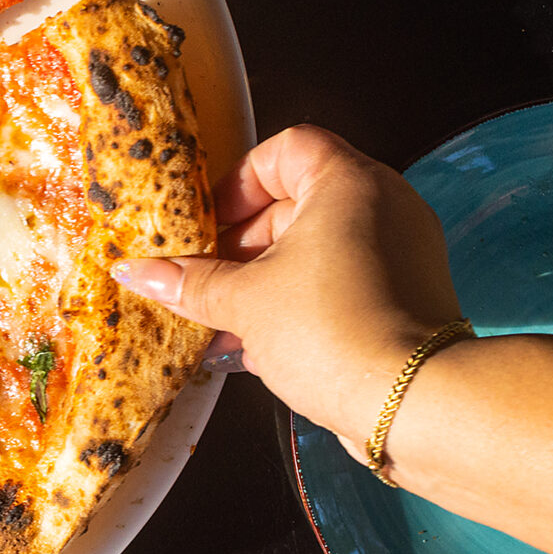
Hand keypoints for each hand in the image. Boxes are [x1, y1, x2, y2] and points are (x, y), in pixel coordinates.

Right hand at [112, 125, 462, 442]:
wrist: (414, 404)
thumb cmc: (334, 332)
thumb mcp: (244, 302)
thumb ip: (190, 282)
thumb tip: (138, 272)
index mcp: (348, 183)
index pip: (285, 149)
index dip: (239, 182)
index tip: (208, 224)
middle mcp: (384, 207)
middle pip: (297, 203)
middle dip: (241, 245)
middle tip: (202, 279)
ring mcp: (401, 253)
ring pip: (316, 251)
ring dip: (263, 281)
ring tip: (220, 322)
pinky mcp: (407, 298)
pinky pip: (342, 284)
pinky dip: (299, 304)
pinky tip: (256, 346)